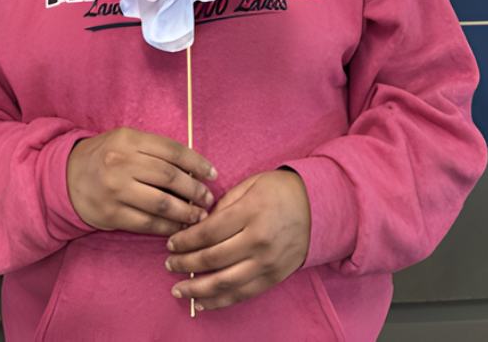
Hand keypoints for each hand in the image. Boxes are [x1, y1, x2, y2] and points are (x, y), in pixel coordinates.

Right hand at [66, 126, 216, 235]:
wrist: (66, 177)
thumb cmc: (105, 156)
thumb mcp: (126, 141)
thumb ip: (154, 151)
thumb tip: (192, 171)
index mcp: (129, 139)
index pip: (172, 150)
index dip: (197, 163)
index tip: (212, 174)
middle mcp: (121, 163)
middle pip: (169, 177)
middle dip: (194, 190)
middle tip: (208, 199)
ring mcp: (115, 190)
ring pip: (161, 203)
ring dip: (185, 212)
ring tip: (198, 216)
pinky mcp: (111, 214)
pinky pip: (147, 223)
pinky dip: (167, 227)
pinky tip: (178, 228)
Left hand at [165, 170, 310, 310]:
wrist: (318, 206)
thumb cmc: (280, 190)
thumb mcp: (250, 185)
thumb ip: (223, 204)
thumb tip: (198, 224)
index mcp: (250, 212)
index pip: (208, 232)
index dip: (185, 240)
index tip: (170, 243)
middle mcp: (258, 240)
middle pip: (213, 258)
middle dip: (186, 263)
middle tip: (169, 264)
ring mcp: (267, 262)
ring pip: (225, 282)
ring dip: (197, 289)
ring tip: (178, 290)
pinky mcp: (274, 277)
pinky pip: (243, 294)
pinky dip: (220, 301)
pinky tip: (202, 303)